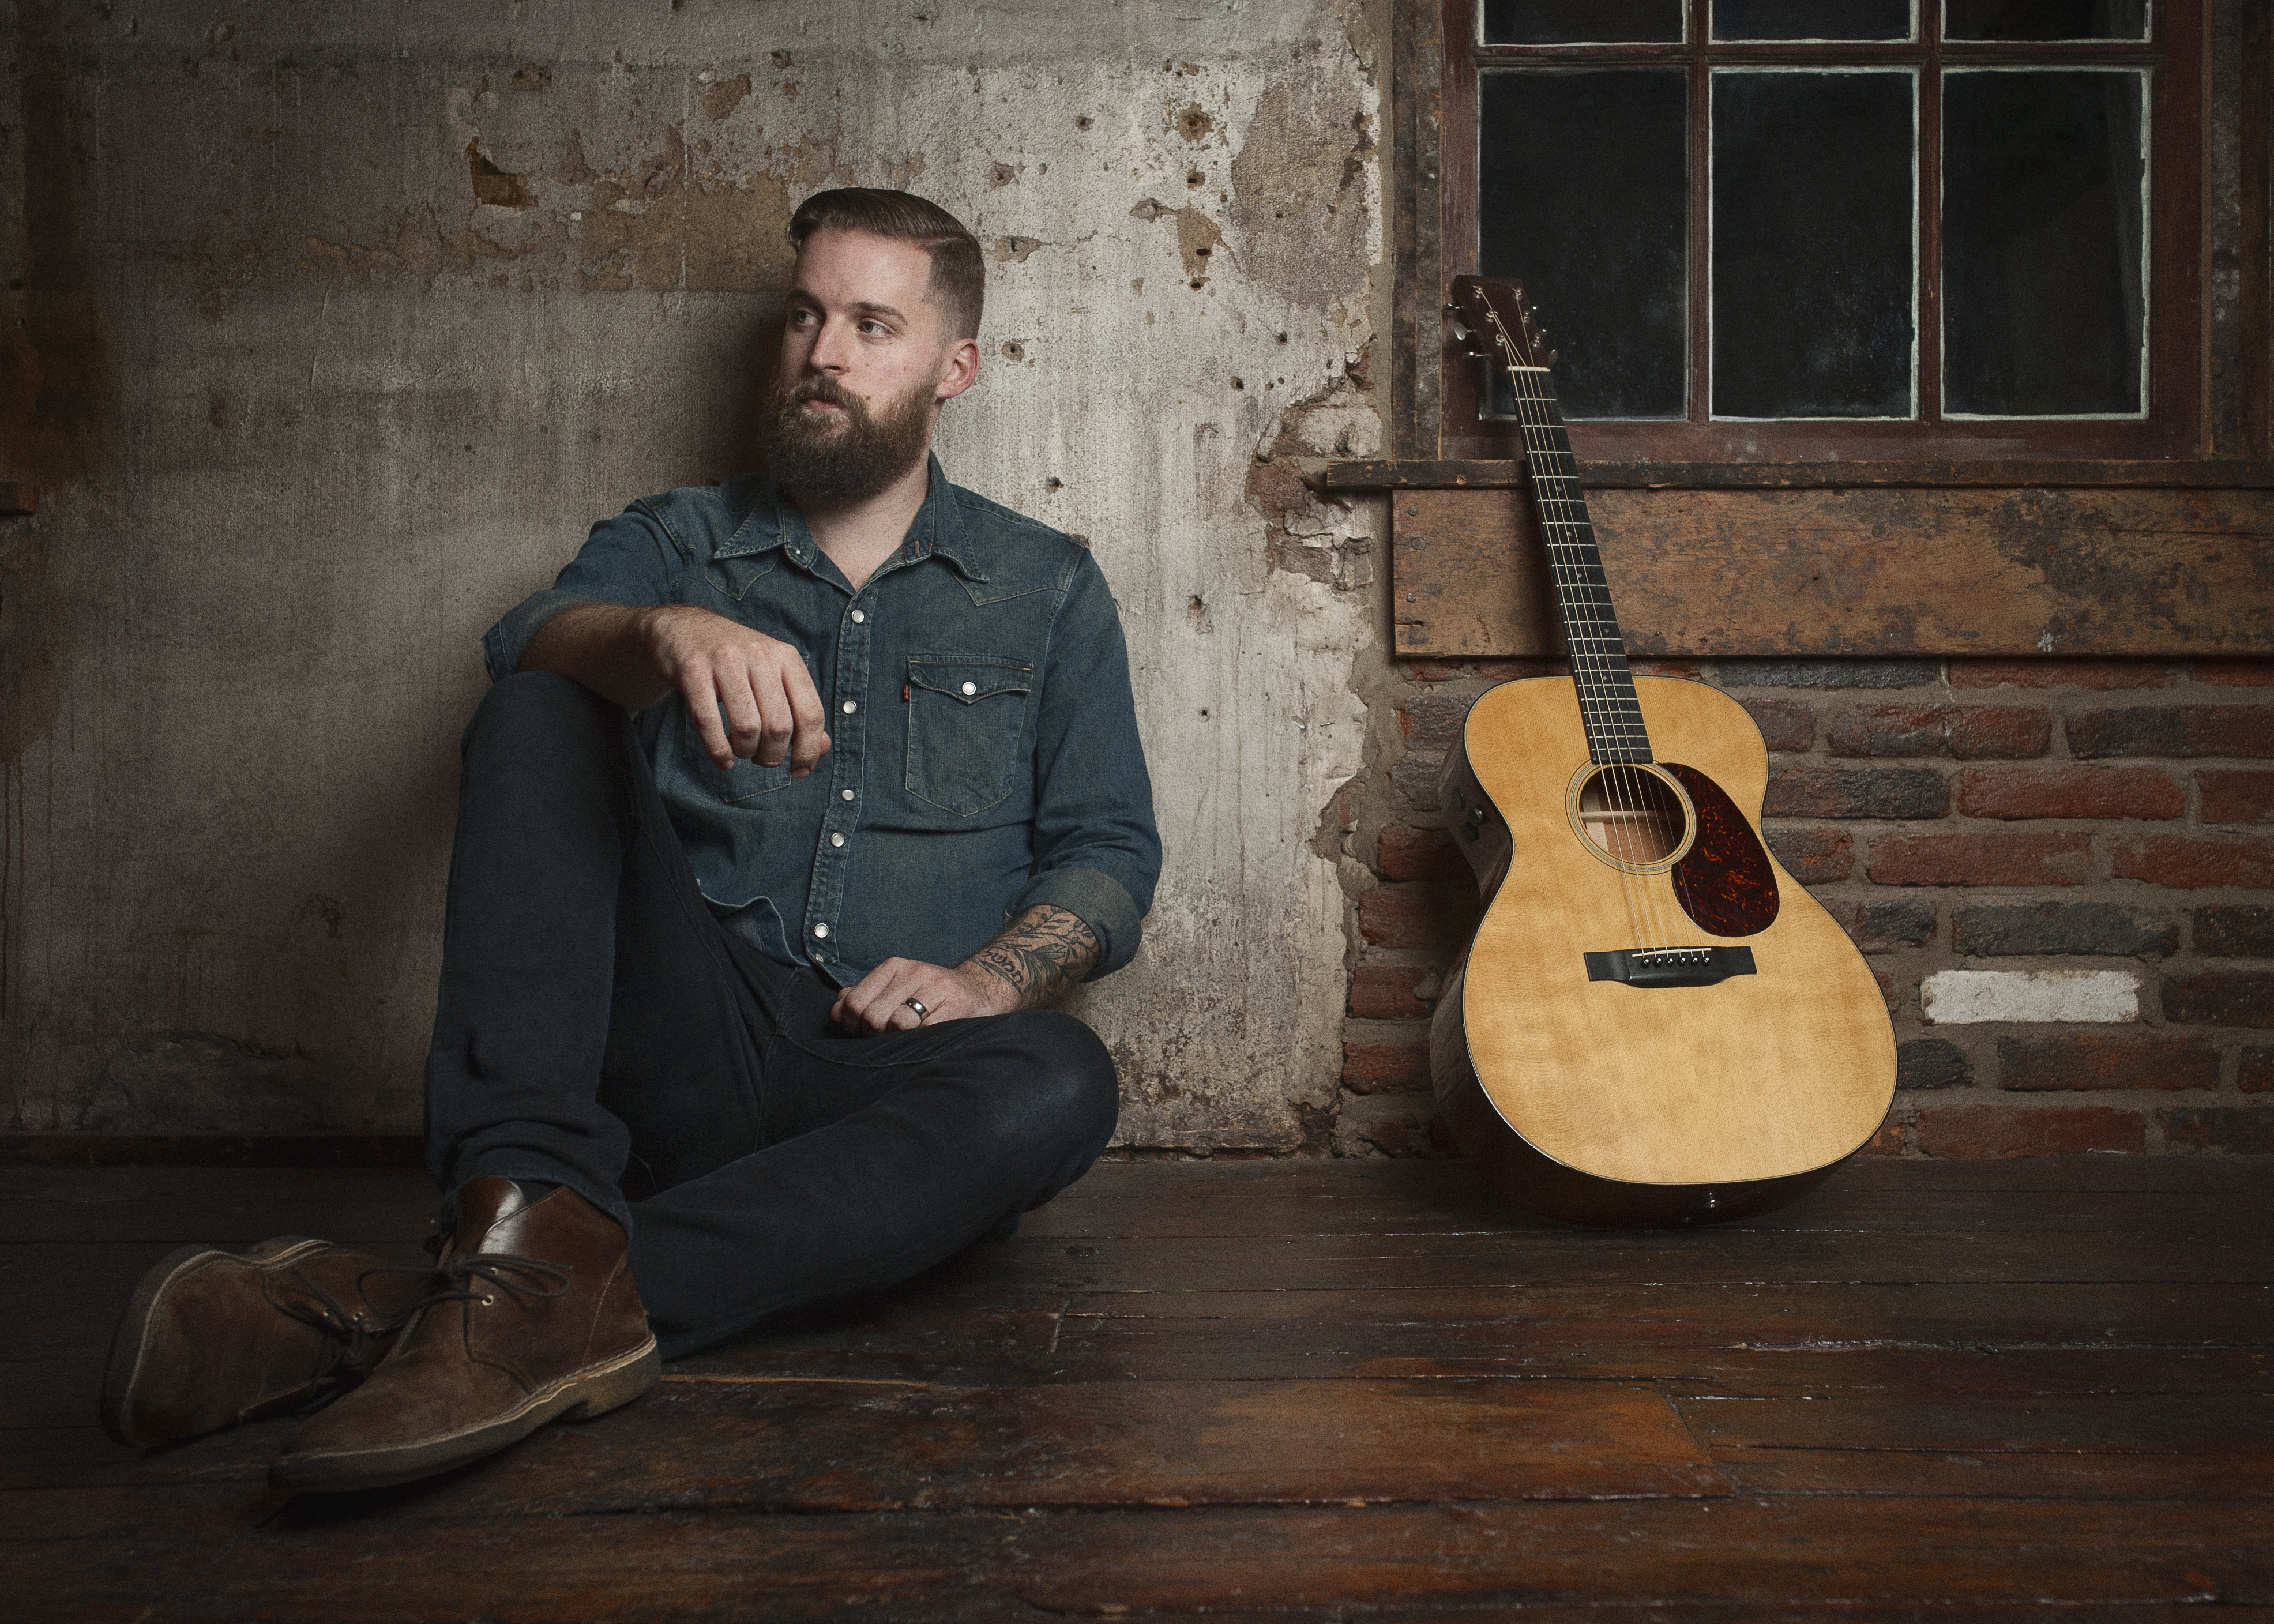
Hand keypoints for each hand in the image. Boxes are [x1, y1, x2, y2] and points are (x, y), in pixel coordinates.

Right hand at [641, 606, 830, 774]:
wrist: (684, 628)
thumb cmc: (736, 660)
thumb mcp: (773, 675)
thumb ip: (798, 709)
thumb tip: (822, 748)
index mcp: (786, 657)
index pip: (811, 713)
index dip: (808, 750)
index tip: (800, 771)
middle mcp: (760, 654)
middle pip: (779, 726)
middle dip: (773, 755)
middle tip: (763, 759)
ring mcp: (725, 660)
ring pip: (748, 727)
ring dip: (746, 752)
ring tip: (742, 752)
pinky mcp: (693, 670)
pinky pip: (709, 722)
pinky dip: (718, 751)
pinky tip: (722, 759)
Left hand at [830, 957, 1014, 1034]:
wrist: (980, 991)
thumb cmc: (929, 997)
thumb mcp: (895, 988)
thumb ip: (862, 996)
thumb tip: (837, 1011)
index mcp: (894, 966)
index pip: (854, 1002)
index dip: (852, 1025)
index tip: (862, 1033)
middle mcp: (914, 971)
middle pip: (873, 1016)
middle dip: (873, 1036)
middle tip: (884, 1039)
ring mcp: (936, 987)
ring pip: (897, 1025)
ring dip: (897, 1040)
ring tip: (904, 1039)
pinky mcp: (956, 1006)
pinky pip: (924, 1033)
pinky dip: (918, 1042)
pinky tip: (923, 1040)